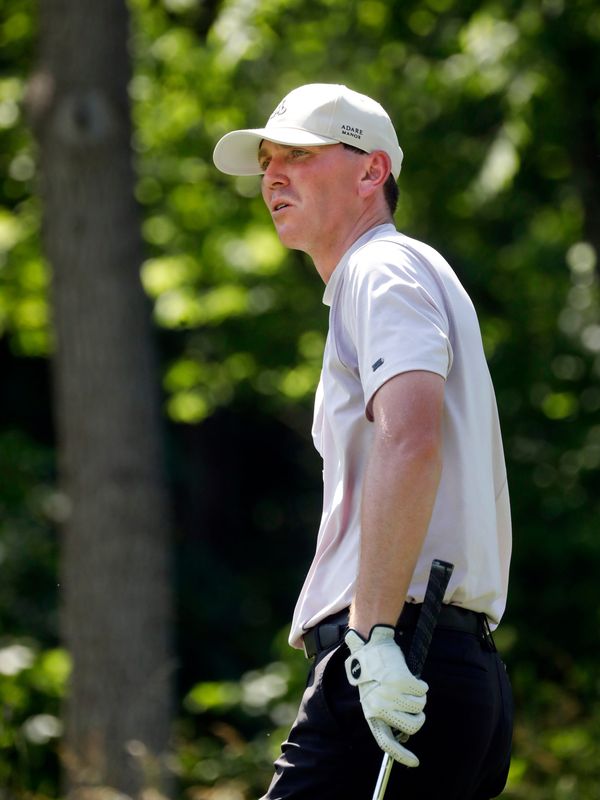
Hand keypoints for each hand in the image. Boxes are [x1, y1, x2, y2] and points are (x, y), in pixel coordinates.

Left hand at [344, 625, 427, 766]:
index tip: (414, 763)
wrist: (370, 647)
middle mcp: (380, 706)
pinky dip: (421, 685)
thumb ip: (385, 716)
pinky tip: (409, 676)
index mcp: (371, 714)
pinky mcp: (401, 681)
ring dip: (418, 697)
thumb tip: (403, 736)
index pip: (386, 743)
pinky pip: (422, 690)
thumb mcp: (371, 698)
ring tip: (405, 686)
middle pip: (412, 727)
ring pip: (419, 707)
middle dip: (418, 718)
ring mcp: (391, 694)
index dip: (402, 756)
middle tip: (413, 705)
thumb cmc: (373, 674)